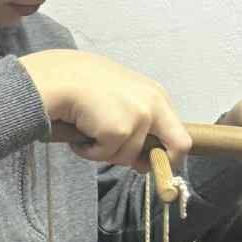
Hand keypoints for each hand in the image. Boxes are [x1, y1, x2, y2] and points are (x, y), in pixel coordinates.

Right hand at [25, 49, 191, 170]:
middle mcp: (154, 105)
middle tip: (134, 164)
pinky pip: (105, 155)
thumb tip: (143, 160)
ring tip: (90, 131)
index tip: (153, 162)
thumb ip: (137, 121)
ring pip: (128, 157)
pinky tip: (81, 131)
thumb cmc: (85, 85)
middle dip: (157, 162)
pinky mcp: (120, 130)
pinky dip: (89, 151)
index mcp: (156, 96)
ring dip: (105, 152)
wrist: (61, 78)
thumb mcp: (122, 97)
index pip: (180, 134)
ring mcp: (139, 118)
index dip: (168, 153)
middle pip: (179, 147)